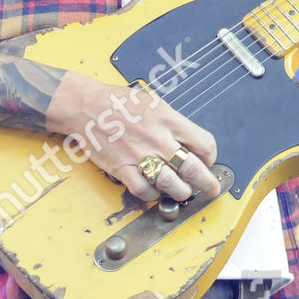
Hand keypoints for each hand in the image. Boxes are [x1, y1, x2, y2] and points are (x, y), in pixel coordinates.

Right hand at [47, 72, 222, 202]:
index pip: (204, 144)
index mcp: (169, 120)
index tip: (208, 161)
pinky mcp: (122, 168)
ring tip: (183, 192)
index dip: (211, 157)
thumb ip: (174, 123)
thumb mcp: (155, 104)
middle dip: (206, 182)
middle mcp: (157, 138)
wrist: (86, 106)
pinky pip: (144, 190)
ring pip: (171, 184)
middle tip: (211, 188)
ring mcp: (140, 155)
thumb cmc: (119, 103)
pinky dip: (153, 195)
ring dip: (181, 192)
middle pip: (192, 168)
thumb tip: (191, 142)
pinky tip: (156, 190)